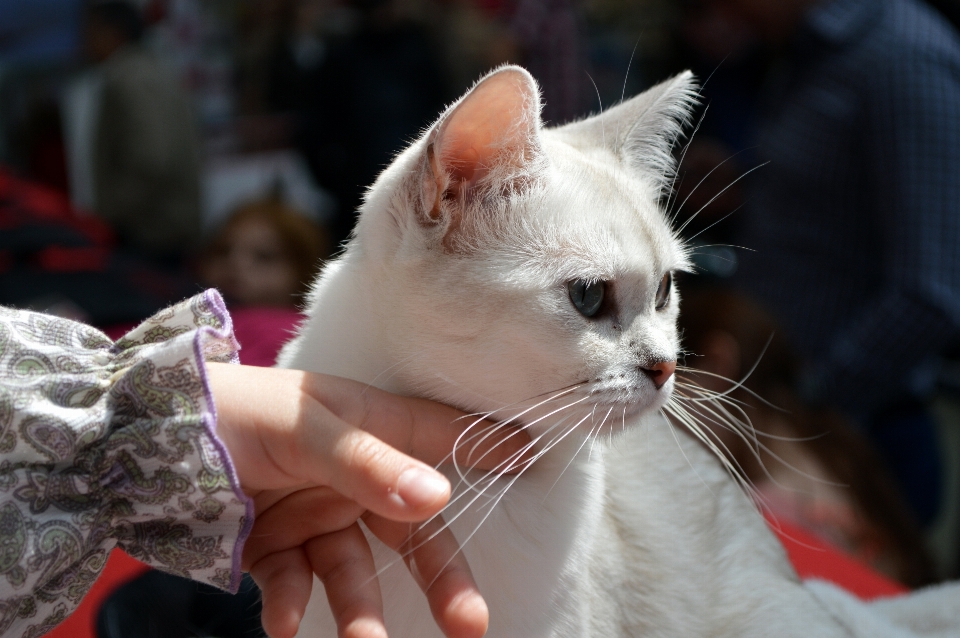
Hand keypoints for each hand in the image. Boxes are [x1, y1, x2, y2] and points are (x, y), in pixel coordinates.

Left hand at [206, 363, 528, 637]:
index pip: (441, 438)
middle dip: (441, 577)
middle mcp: (350, 476)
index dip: (488, 449)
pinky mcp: (273, 548)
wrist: (141, 441)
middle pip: (410, 532)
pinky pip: (295, 585)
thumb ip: (368, 463)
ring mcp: (312, 514)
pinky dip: (293, 607)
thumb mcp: (306, 428)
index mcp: (367, 429)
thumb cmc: (235, 412)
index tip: (536, 461)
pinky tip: (284, 624)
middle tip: (471, 624)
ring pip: (353, 571)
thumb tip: (438, 498)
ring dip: (360, 611)